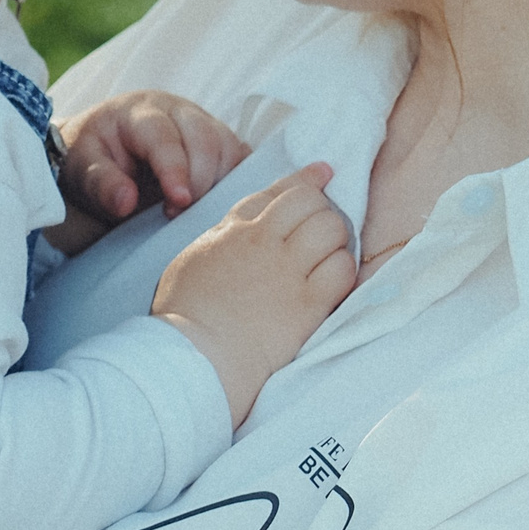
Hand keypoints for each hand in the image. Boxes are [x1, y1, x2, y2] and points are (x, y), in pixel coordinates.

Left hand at [50, 92, 249, 256]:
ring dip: (220, 184)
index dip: (174, 168)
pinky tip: (220, 205)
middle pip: (205, 137)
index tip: (178, 202)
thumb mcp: (81, 169)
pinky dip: (238, 182)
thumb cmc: (93, 157)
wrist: (104, 147)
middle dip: (200, 181)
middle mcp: (176, 110)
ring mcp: (202, 122)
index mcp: (138, 111)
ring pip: (228, 147)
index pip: (163, 135)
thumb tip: (126, 202)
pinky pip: (241, 158)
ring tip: (195, 213)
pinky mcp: (218, 140)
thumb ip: (101, 184)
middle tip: (178, 215)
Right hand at [151, 163, 355, 428]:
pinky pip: (343, 270)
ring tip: (331, 255)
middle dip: (322, 209)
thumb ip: (220, 238)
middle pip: (308, 201)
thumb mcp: (192, 260)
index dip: (304, 179)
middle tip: (324, 229)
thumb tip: (235, 232)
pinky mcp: (307, 303)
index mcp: (234, 230)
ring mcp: (287, 270)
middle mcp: (263, 241)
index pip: (276, 192)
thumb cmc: (184, 316)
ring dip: (337, 239)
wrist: (195, 356)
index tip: (323, 173)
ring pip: (331, 228)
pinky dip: (344, 270)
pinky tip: (335, 282)